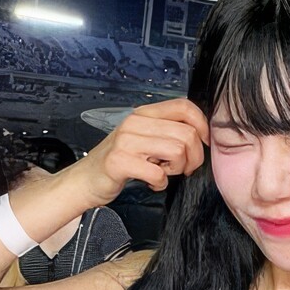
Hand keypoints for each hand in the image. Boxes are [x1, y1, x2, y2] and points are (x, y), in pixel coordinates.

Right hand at [73, 99, 207, 206]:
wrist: (85, 180)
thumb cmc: (118, 161)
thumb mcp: (143, 138)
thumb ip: (167, 131)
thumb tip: (201, 135)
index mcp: (144, 113)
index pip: (184, 107)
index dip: (203, 126)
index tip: (203, 144)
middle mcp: (135, 122)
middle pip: (187, 134)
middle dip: (193, 157)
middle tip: (182, 168)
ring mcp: (126, 141)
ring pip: (177, 152)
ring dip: (177, 169)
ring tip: (163, 173)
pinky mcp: (119, 161)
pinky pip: (158, 173)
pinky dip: (160, 183)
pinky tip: (151, 182)